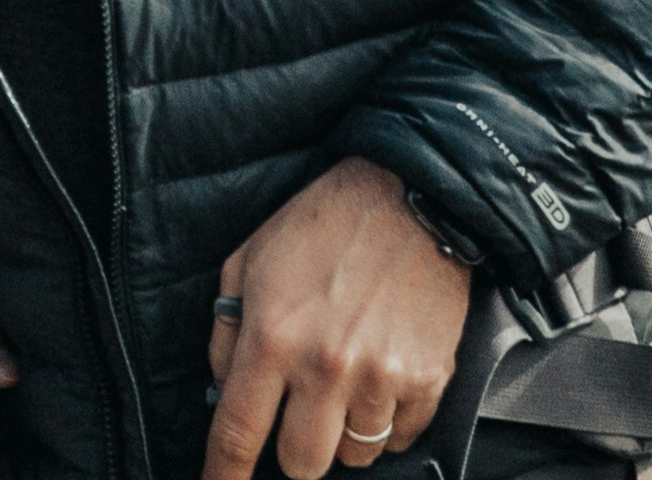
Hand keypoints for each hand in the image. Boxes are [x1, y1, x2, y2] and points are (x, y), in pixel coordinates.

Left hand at [201, 158, 474, 477]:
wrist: (407, 199)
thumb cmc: (320, 225)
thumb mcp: (246, 262)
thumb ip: (226, 332)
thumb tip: (223, 392)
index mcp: (272, 336)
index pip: (238, 430)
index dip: (224, 473)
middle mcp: (326, 366)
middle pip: (303, 463)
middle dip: (292, 454)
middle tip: (296, 419)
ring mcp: (381, 377)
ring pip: (354, 456)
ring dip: (342, 434)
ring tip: (344, 383)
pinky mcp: (428, 381)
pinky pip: (400, 438)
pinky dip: (386, 423)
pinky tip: (379, 380)